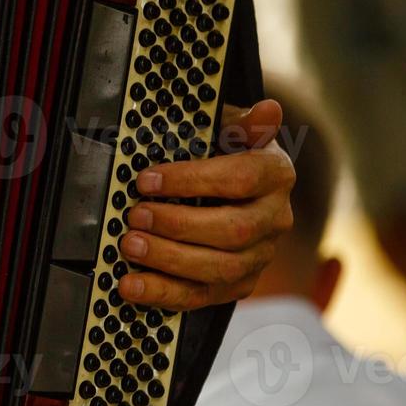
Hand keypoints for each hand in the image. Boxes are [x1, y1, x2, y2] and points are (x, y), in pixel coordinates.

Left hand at [117, 100, 294, 310]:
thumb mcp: (228, 130)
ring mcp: (260, 256)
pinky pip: (202, 296)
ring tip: (129, 245)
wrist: (231, 189)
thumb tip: (267, 109)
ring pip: (220, 268)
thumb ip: (242, 123)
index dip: (191, 180)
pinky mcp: (238, 285)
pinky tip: (131, 285)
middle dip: (177, 225)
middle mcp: (275, 218)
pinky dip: (163, 293)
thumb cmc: (223, 153)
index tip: (147, 179)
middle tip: (135, 216)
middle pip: (232, 230)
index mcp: (275, 174)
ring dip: (168, 259)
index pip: (241, 179)